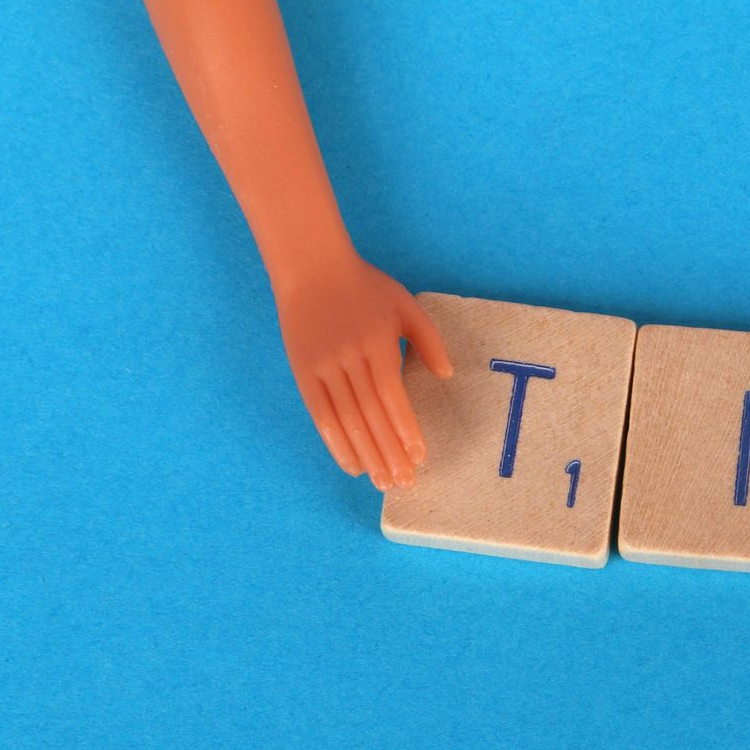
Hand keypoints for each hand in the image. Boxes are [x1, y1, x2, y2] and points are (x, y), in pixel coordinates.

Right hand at [273, 253, 451, 488]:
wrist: (311, 267)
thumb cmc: (365, 286)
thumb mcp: (405, 304)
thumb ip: (428, 340)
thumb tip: (446, 375)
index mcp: (377, 343)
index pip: (392, 396)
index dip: (405, 429)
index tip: (419, 457)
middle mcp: (349, 357)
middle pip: (370, 415)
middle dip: (389, 452)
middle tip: (403, 482)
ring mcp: (323, 365)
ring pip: (346, 419)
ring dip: (365, 454)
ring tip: (382, 482)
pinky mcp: (303, 371)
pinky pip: (320, 413)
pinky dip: (335, 442)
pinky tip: (351, 464)